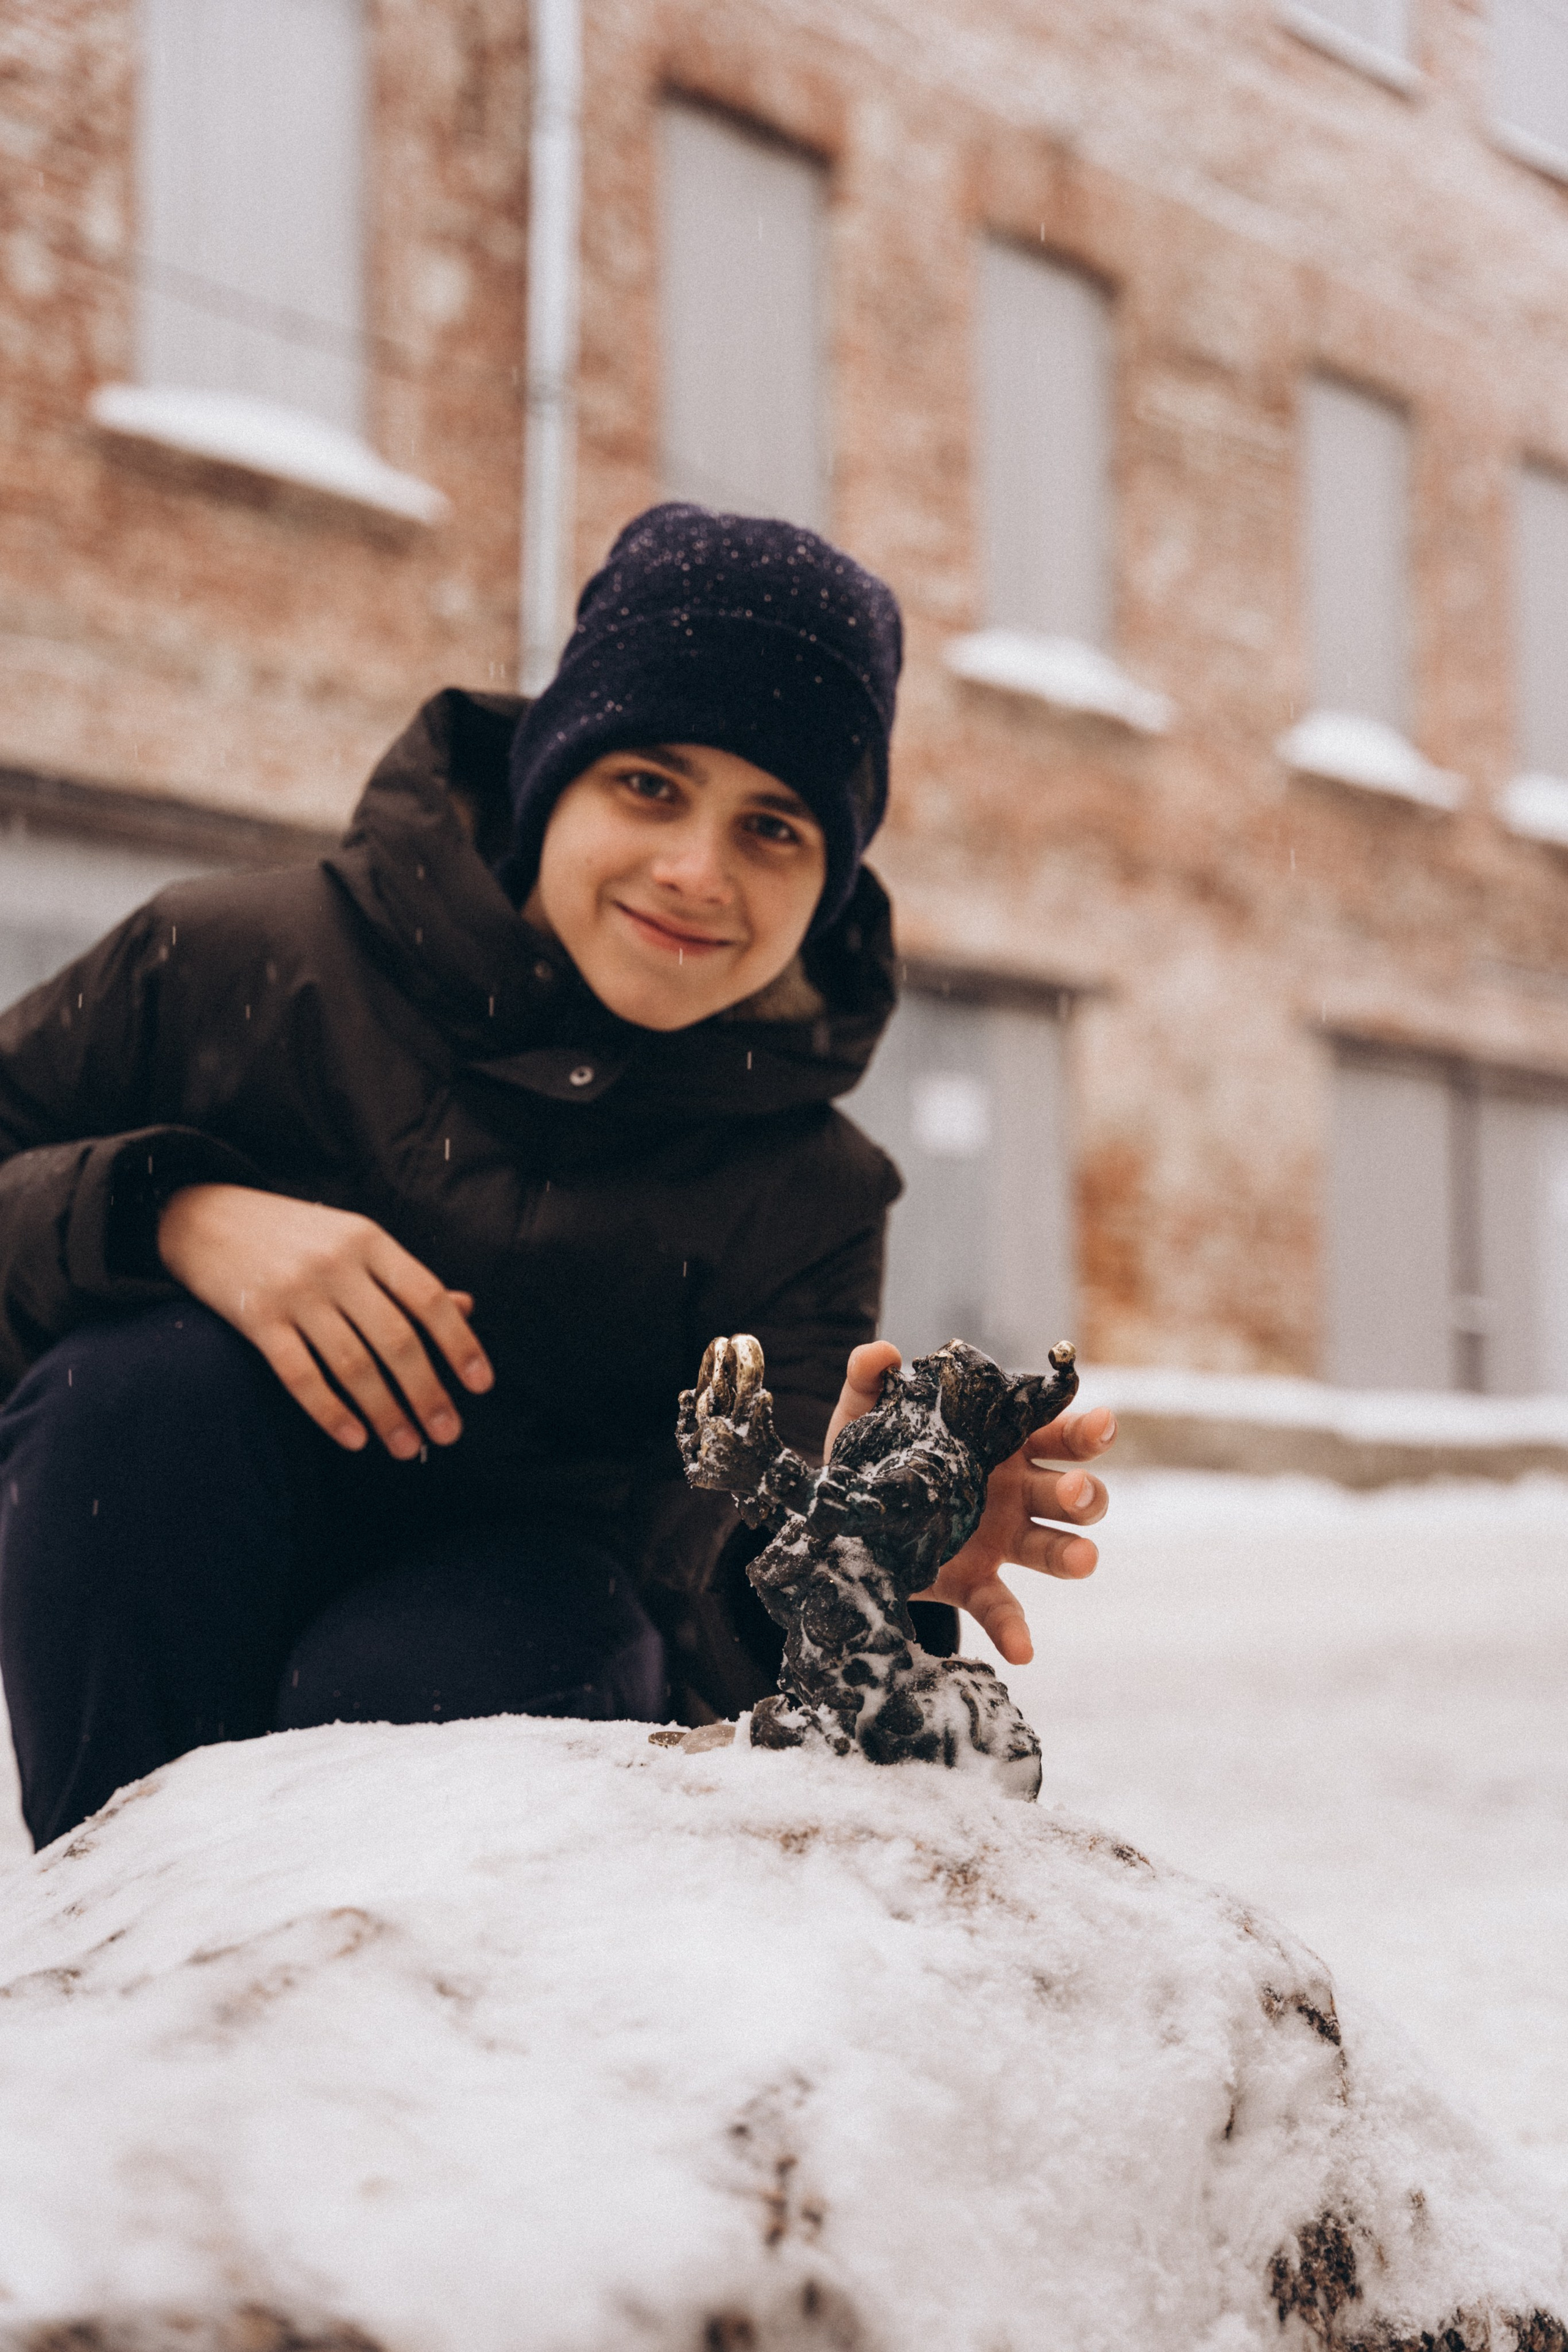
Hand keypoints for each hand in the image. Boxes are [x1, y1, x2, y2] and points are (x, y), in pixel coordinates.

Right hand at [158, 1184, 492, 1457]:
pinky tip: (354, 1438)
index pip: (427, 1297)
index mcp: (370, 1241)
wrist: (205, 1216)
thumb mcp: (355, 1240)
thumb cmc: (295, 1234)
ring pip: (352, 1364)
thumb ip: (404, 1278)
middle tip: (448, 1433)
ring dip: (385, 1412)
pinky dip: (329, 1411)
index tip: (481, 1385)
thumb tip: (466, 1308)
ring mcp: (295, 1291)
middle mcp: (337, 1265)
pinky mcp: (256, 1317)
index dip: (459, 1343)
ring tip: (406, 1447)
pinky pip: (300, 1374)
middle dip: (427, 1392)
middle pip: (396, 1338)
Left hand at [824, 1340, 1113, 1665]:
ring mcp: (1000, 1539)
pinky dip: (1014, 1629)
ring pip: (1051, 1546)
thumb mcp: (864, 1417)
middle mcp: (1013, 1491)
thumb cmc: (875, 1456)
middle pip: (1068, 1490)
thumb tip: (879, 1351)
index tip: (1101, 1424)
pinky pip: (1002, 1607)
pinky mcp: (974, 1582)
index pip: (1056, 1431)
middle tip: (1076, 1493)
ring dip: (1071, 1552)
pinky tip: (1023, 1650)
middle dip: (1083, 1492)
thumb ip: (869, 1379)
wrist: (844, 1517)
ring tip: (1083, 1559)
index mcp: (1002, 1443)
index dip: (1084, 1428)